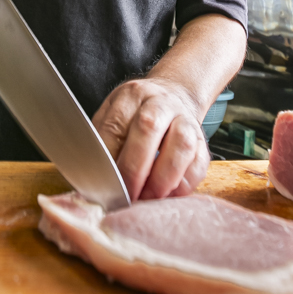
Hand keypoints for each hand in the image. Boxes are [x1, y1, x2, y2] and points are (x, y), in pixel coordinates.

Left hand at [92, 78, 209, 201]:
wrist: (173, 95)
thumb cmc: (135, 114)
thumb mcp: (113, 113)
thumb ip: (102, 139)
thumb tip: (90, 176)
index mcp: (131, 95)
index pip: (115, 125)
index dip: (107, 158)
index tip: (101, 184)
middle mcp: (160, 102)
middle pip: (148, 128)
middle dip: (134, 168)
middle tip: (125, 196)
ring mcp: (185, 119)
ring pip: (181, 144)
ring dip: (163, 178)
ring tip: (148, 198)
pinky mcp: (202, 140)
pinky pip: (200, 163)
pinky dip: (184, 184)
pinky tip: (168, 195)